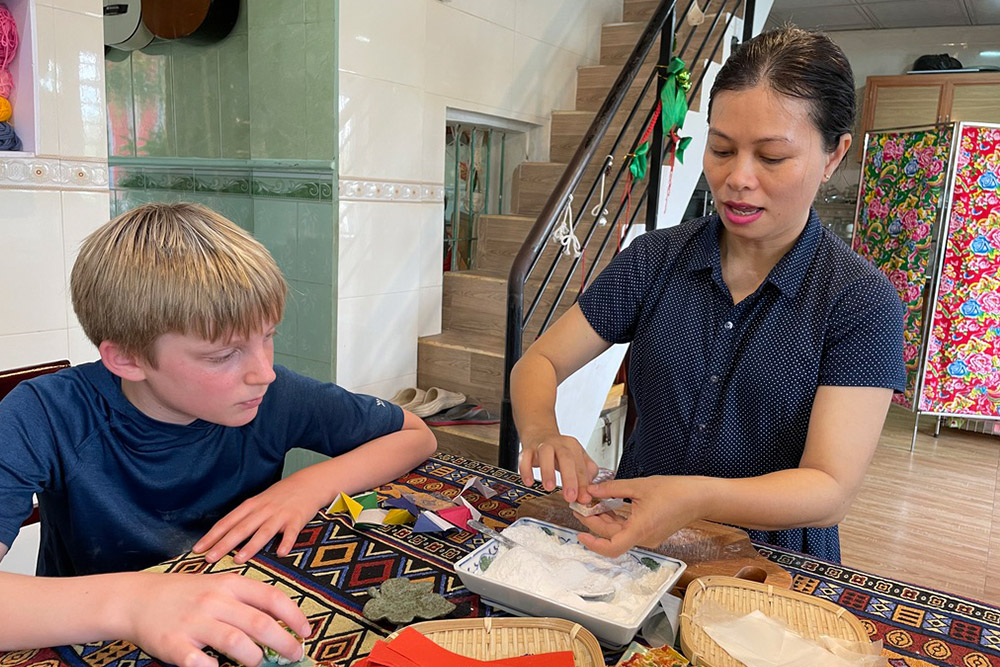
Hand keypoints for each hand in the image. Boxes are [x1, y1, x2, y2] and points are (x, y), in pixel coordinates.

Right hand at [123, 572, 310, 666]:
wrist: (137, 598)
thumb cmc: (187, 594)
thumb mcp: (219, 586)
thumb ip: (247, 602)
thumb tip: (282, 624)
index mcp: (230, 584)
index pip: (272, 598)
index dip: (294, 616)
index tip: (307, 632)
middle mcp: (214, 601)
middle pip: (259, 623)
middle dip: (284, 642)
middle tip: (295, 655)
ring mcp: (194, 622)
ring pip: (236, 642)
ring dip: (254, 658)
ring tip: (258, 662)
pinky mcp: (174, 644)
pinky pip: (199, 662)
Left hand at [194, 474, 321, 563]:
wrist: (308, 483)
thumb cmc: (280, 496)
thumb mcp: (259, 502)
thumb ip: (244, 518)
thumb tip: (223, 538)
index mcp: (251, 506)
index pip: (227, 522)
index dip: (212, 536)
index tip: (197, 549)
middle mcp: (263, 510)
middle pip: (241, 528)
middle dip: (224, 544)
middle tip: (209, 558)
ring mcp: (280, 515)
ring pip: (263, 531)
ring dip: (250, 546)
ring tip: (238, 559)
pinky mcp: (297, 519)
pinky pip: (291, 533)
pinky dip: (286, 542)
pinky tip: (281, 553)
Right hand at [518, 433, 597, 502]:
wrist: (539, 433)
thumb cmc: (559, 451)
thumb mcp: (576, 458)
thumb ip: (585, 474)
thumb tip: (588, 492)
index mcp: (573, 447)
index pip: (581, 466)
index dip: (583, 484)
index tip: (584, 498)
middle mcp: (558, 444)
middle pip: (566, 458)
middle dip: (569, 478)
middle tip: (570, 496)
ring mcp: (542, 446)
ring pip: (545, 455)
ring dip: (548, 472)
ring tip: (550, 488)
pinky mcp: (527, 450)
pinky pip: (524, 458)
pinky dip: (526, 470)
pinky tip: (529, 482)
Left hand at [575, 476, 702, 557]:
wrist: (699, 497)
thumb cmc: (676, 492)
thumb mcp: (639, 486)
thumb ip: (612, 489)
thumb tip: (592, 490)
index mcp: (640, 529)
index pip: (612, 547)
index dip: (593, 544)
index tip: (580, 533)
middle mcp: (644, 538)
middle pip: (612, 537)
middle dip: (593, 522)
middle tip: (580, 506)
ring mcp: (648, 537)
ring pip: (619, 533)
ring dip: (604, 520)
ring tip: (590, 504)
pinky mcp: (651, 532)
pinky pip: (628, 530)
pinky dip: (616, 520)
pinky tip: (607, 506)